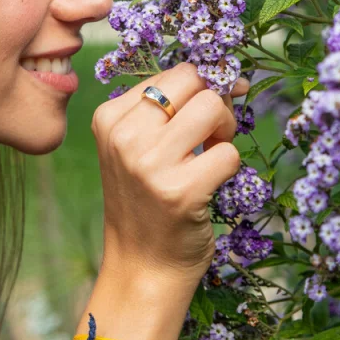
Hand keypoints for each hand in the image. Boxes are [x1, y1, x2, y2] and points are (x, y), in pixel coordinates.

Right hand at [76, 64, 247, 339]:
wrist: (141, 267)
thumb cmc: (148, 200)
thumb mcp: (138, 146)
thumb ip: (167, 108)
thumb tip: (226, 76)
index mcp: (109, 117)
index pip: (173, 72)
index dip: (204, 81)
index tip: (215, 100)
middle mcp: (124, 136)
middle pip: (194, 82)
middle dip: (217, 100)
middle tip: (215, 131)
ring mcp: (150, 164)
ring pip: (213, 109)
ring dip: (226, 130)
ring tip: (212, 153)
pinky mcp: (180, 192)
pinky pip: (228, 154)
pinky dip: (230, 165)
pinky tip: (212, 182)